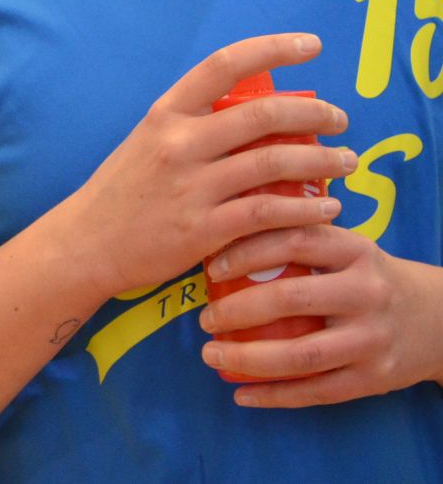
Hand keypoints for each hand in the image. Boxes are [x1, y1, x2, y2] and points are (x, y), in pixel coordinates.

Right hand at [52, 32, 352, 302]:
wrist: (86, 244)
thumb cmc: (124, 191)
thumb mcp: (148, 142)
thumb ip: (195, 126)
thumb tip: (257, 115)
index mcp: (165, 113)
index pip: (223, 64)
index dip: (273, 48)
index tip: (311, 44)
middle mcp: (178, 143)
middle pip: (263, 115)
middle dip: (315, 113)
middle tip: (340, 119)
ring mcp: (192, 186)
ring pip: (275, 162)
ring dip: (323, 160)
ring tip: (347, 161)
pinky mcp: (204, 229)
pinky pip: (269, 212)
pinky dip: (307, 208)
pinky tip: (328, 207)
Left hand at [198, 227, 442, 405]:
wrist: (439, 320)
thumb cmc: (371, 278)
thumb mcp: (348, 248)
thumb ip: (301, 237)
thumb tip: (224, 229)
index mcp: (356, 252)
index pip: (293, 241)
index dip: (245, 252)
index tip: (211, 269)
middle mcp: (367, 293)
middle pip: (291, 300)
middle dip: (237, 312)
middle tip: (204, 319)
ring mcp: (373, 339)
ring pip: (302, 355)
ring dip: (247, 359)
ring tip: (211, 355)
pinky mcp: (375, 378)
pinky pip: (318, 391)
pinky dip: (275, 395)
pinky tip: (241, 393)